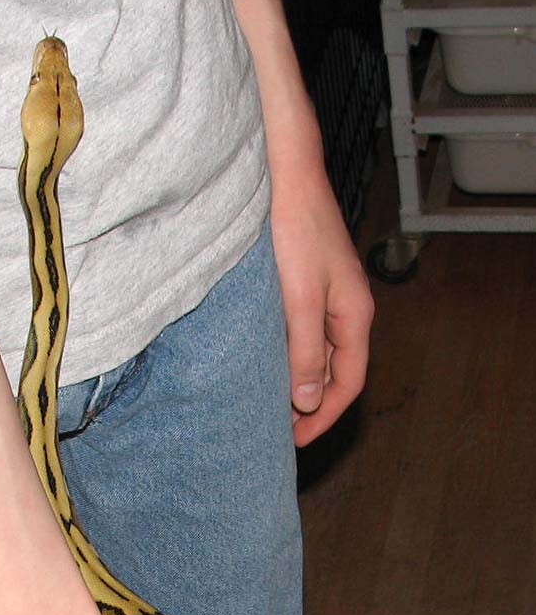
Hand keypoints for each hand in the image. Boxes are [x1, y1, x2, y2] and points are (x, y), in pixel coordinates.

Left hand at [270, 169, 373, 448]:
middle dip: (307, 405)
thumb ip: (304, 353)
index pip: (347, 384)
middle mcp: (346, 310)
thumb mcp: (299, 299)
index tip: (294, 441)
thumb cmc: (294, 229)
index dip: (323, 417)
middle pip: (331, 373)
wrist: (284, 172)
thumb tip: (307, 402)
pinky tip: (260, 363)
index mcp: (354, 317)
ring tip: (263, 404)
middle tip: (273, 430)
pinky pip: (301, 333)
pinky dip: (284, 355)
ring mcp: (326, 296)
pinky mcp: (305, 284)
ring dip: (293, 381)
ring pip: (314, 353)